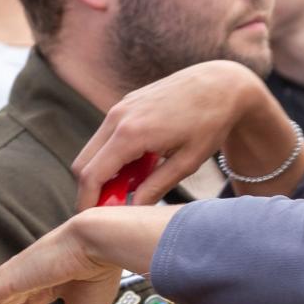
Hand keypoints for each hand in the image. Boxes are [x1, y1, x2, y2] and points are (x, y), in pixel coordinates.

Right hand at [72, 62, 302, 209]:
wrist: (221, 83)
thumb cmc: (210, 123)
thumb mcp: (187, 163)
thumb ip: (155, 187)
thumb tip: (132, 210)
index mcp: (131, 134)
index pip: (91, 176)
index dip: (87, 202)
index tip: (92, 220)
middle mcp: (118, 117)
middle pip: (82, 164)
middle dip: (91, 189)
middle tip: (113, 208)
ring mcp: (119, 107)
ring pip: (91, 149)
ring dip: (102, 172)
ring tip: (131, 187)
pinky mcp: (125, 103)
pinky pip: (105, 136)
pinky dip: (111, 156)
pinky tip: (138, 166)